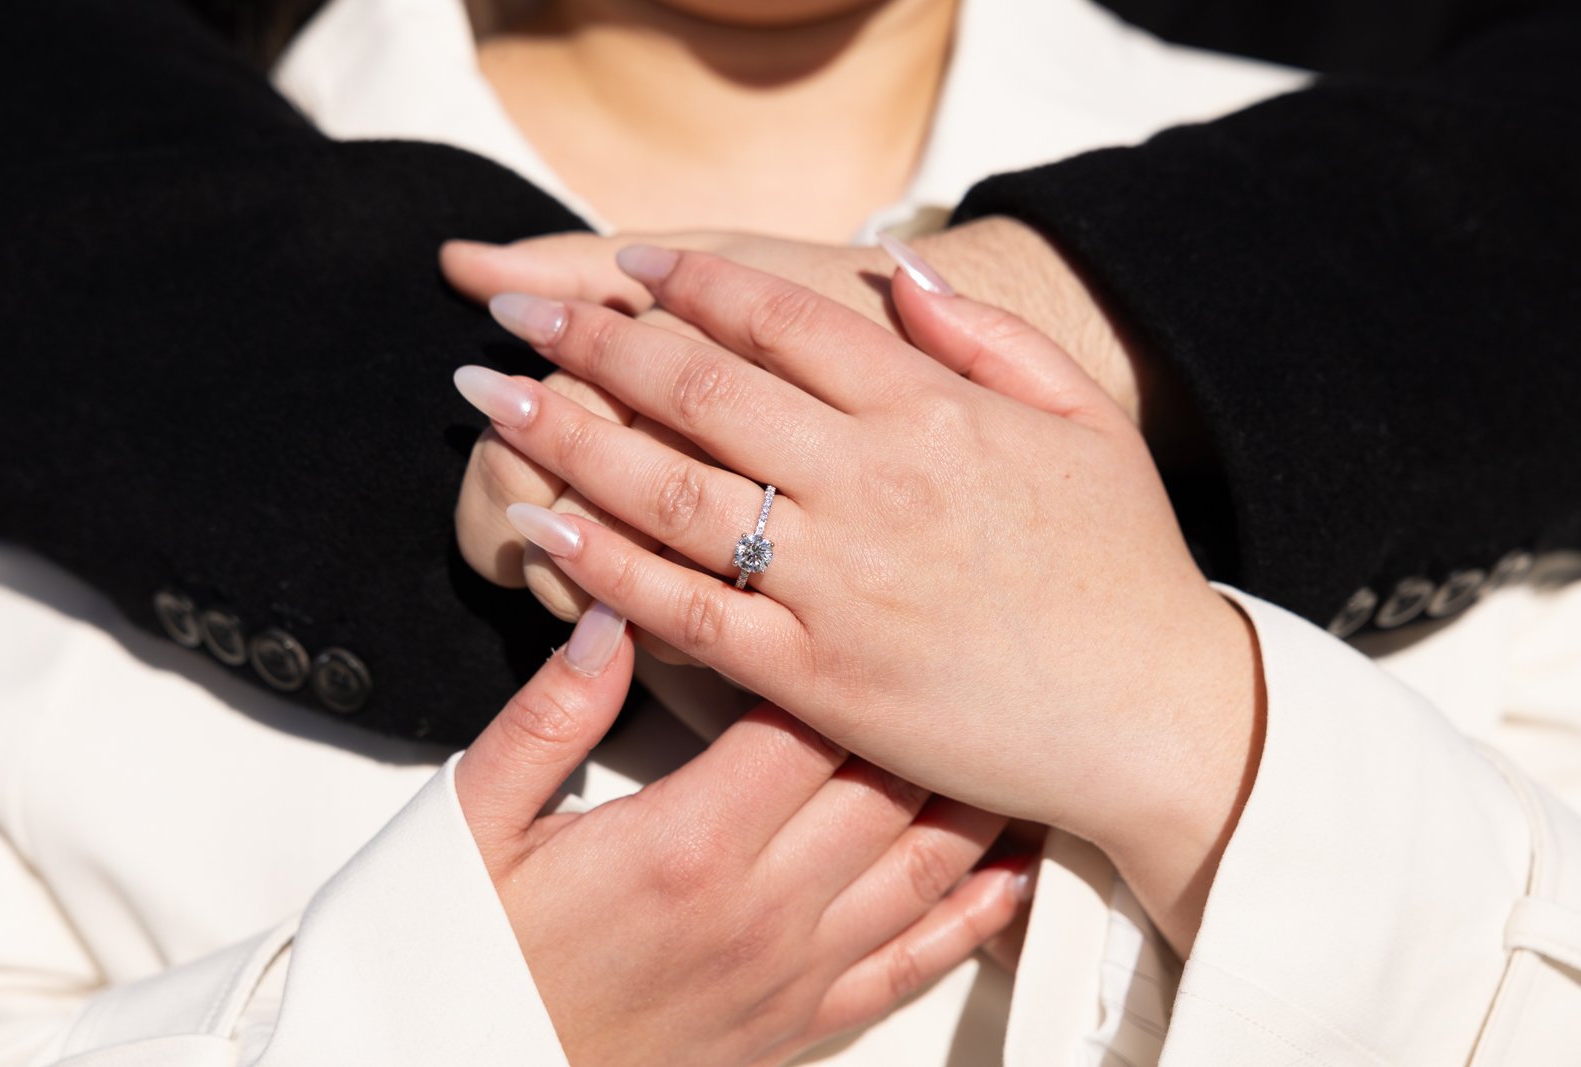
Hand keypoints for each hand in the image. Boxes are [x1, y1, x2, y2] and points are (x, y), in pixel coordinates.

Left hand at [445, 219, 1191, 626]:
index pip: (783, 318)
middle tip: (517, 315)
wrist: (1151, 717)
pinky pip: (682, 609)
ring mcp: (835, 584)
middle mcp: (871, 485)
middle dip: (593, 341)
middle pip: (699, 390)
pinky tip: (540, 525)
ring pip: (668, 490)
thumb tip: (892, 269)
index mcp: (934, 413)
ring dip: (565, 434)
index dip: (693, 282)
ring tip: (490, 399)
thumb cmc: (1125, 566)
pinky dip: (602, 563)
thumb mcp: (1083, 423)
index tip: (629, 262)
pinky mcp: (813, 676)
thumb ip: (988, 336)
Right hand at [456, 602, 1028, 1064]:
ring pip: (926, 868)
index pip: (810, 721)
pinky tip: (1012, 875)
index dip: (849, 654)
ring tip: (1015, 737)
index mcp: (688, 843)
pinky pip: (914, 965)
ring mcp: (791, 971)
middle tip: (970, 646)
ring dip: (978, 800)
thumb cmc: (465, 954)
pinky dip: (977, 918)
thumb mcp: (478, 817)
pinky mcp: (800, 1022)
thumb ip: (554, 711)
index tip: (872, 603)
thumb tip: (614, 615)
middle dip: (930, 712)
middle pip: (888, 783)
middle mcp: (759, 908)